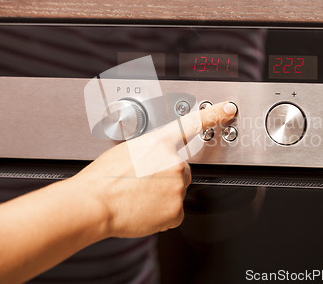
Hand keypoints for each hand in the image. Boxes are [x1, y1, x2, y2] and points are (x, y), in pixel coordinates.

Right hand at [72, 101, 236, 237]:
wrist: (94, 203)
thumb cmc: (103, 178)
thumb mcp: (126, 150)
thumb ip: (150, 151)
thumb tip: (155, 160)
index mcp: (160, 142)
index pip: (192, 124)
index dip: (213, 114)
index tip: (228, 109)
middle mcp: (174, 162)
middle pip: (182, 170)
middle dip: (167, 177)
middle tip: (142, 183)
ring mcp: (177, 187)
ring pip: (177, 191)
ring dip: (163, 195)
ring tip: (139, 196)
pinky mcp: (176, 210)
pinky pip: (174, 212)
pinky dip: (162, 214)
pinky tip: (144, 209)